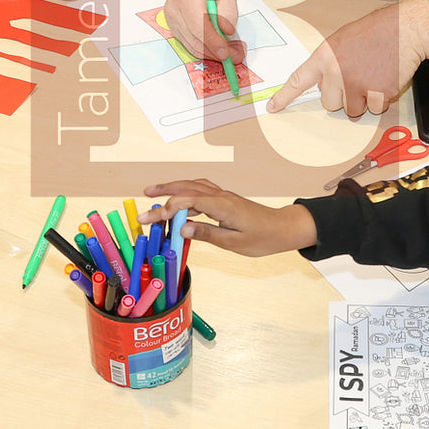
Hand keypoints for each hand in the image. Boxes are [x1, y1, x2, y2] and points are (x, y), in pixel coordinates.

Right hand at [138, 179, 317, 256]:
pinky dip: (186, 192)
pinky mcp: (225, 199)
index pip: (187, 202)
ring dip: (173, 187)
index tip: (150, 219)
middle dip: (164, 190)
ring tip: (155, 193)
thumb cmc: (263, 238)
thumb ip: (208, 234)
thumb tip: (183, 229)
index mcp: (222, 206)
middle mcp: (221, 196)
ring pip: (193, 185)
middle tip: (144, 195)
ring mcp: (223, 196)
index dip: (166, 209)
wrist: (283, 228)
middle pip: (187, 187)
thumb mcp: (235, 242)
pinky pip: (201, 190)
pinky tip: (179, 201)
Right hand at [161, 0, 245, 65]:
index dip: (212, 41)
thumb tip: (227, 31)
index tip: (226, 52)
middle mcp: (175, 9)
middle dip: (217, 52)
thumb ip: (228, 9)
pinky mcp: (174, 29)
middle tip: (237, 55)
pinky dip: (207, 50)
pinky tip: (220, 48)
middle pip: (195, 39)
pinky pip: (191, 45)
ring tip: (233, 51)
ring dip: (214, 53)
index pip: (198, 24)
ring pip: (193, 46)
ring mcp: (172, 21)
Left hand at [267, 0, 428, 116]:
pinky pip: (374, 110)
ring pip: (352, 110)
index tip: (272, 108)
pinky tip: (386, 79)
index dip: (284, 97)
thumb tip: (323, 83)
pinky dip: (381, 100)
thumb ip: (329, 61)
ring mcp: (357, 84)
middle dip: (343, 96)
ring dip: (363, 100)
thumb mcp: (343, 39)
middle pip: (330, 103)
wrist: (406, 29)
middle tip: (358, 76)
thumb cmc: (377, 31)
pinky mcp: (377, 93)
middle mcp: (337, 72)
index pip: (299, 80)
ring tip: (373, 75)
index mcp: (325, 56)